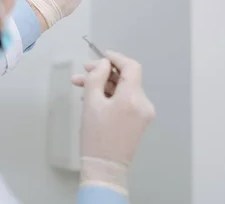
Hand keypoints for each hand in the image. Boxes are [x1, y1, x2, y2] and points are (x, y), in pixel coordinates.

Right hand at [73, 52, 154, 194]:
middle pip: (126, 78)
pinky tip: (93, 98)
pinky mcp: (139, 121)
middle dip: (104, 73)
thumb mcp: (91, 103)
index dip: (116, 58)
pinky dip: (111, 96)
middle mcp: (143, 103)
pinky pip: (126, 101)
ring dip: (104, 85)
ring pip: (124, 89)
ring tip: (81, 86)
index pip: (131, 67)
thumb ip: (96, 77)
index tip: (101, 56)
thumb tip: (103, 64)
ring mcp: (143, 113)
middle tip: (83, 72)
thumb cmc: (96, 137)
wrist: (105, 168)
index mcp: (133, 97)